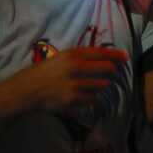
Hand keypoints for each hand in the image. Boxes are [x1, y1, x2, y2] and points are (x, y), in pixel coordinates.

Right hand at [14, 47, 128, 113]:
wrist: (26, 91)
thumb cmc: (45, 72)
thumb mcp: (61, 58)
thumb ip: (82, 57)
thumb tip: (107, 57)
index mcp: (72, 55)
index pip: (101, 53)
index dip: (116, 55)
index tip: (126, 57)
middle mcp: (75, 68)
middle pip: (108, 69)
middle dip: (112, 72)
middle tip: (112, 73)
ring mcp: (75, 84)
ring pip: (102, 85)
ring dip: (101, 86)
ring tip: (91, 85)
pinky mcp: (73, 99)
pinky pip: (93, 98)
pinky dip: (92, 98)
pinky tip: (83, 95)